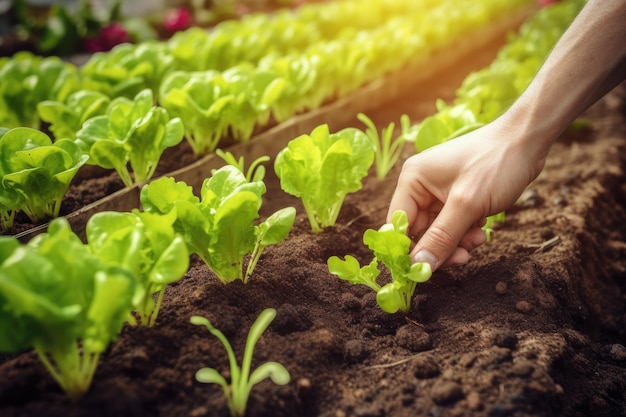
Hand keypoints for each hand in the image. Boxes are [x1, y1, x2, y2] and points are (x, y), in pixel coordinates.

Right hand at [388, 120, 544, 270]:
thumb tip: (418, 268)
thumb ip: (441, 238)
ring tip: (479, 237)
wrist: (527, 141)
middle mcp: (420, 186)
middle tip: (463, 256)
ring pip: (437, 233)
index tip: (422, 272)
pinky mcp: (455, 198)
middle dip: (441, 246)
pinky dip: (466, 233)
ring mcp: (438, 192)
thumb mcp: (467, 205)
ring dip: (457, 242)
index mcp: (412, 180)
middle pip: (418, 232)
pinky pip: (452, 226)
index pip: (397, 225)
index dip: (408, 250)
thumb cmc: (496, 163)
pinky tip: (482, 228)